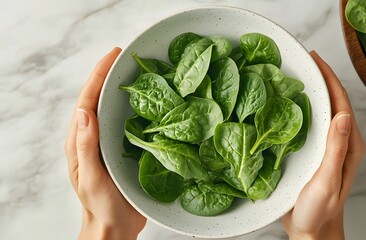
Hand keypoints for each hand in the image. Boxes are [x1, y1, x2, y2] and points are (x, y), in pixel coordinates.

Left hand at [64, 48, 146, 239]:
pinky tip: (147, 99)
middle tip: (123, 55)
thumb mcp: (91, 178)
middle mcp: (92, 138)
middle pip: (97, 99)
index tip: (111, 56)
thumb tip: (83, 112)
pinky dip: (134, 106)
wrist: (114, 227)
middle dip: (107, 74)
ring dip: (120, 87)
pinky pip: (126, 122)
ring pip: (111, 108)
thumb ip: (85, 147)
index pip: (86, 102)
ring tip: (134, 69)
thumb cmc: (101, 206)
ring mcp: (107, 143)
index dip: (97, 76)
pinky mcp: (122, 149)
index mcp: (80, 142)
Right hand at [283, 51, 364, 239]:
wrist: (311, 228)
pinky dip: (301, 108)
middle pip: (333, 102)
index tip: (315, 59)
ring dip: (311, 90)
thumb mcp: (328, 181)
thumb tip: (344, 115)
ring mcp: (327, 146)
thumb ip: (336, 150)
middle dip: (320, 78)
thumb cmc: (319, 210)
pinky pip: (310, 123)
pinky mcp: (314, 151)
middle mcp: (340, 142)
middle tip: (302, 60)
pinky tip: (286, 103)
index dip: (330, 78)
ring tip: (293, 75)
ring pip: (321, 111)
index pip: (342, 103)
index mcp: (349, 145)